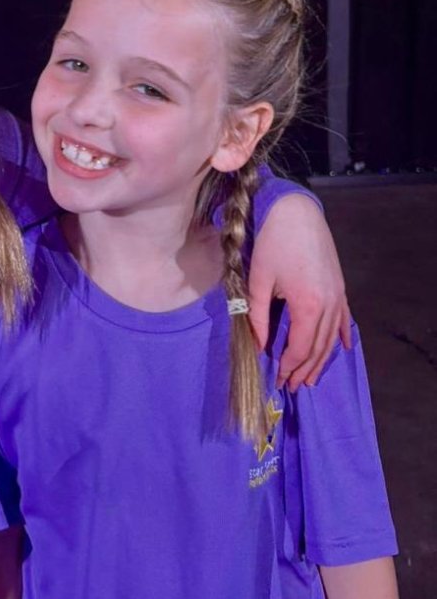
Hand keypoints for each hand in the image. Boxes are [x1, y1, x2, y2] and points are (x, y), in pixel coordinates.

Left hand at [248, 196, 351, 389]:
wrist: (296, 212)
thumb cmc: (272, 243)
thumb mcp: (259, 281)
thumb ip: (256, 316)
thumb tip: (255, 345)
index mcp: (307, 305)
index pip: (300, 347)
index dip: (289, 366)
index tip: (278, 379)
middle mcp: (328, 304)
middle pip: (318, 347)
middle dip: (305, 369)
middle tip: (293, 386)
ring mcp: (338, 295)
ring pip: (331, 337)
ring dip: (321, 359)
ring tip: (311, 377)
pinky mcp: (339, 286)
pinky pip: (343, 318)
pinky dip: (340, 335)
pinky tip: (341, 348)